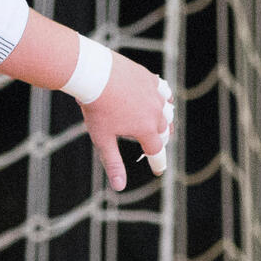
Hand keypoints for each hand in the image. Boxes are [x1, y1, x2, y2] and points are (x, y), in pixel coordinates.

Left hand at [79, 54, 174, 191]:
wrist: (94, 73)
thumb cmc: (96, 108)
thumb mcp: (103, 139)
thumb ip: (113, 163)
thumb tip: (120, 187)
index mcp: (146, 129)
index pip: (156, 151)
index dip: (157, 163)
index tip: (158, 171)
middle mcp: (156, 112)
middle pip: (163, 131)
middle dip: (161, 140)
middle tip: (157, 146)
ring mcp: (155, 94)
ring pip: (167, 111)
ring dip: (165, 120)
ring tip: (163, 125)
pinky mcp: (150, 79)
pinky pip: (163, 92)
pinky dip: (163, 99)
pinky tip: (162, 100)